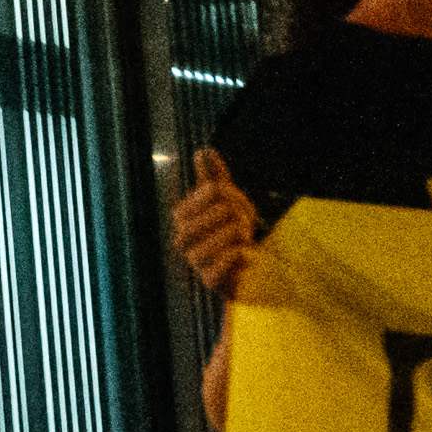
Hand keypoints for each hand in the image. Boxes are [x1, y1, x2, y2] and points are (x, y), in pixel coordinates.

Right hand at [167, 148, 257, 301]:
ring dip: (234, 236)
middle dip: (232, 216)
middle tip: (242, 221)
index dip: (223, 193)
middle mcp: (182, 240)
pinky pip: (217, 270)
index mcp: (183, 217)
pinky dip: (233, 258)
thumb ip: (214, 176)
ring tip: (244, 236)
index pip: (206, 195)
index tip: (232, 200)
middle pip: (208, 219)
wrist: (249, 263)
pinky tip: (243, 253)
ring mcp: (195, 262)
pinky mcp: (210, 281)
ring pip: (210, 245)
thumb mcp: (226, 199)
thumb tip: (203, 150)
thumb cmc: (231, 228)